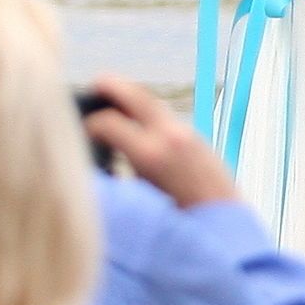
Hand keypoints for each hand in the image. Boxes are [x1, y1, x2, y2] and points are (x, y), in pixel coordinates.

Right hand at [80, 74, 236, 210]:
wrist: (224, 220)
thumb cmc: (178, 221)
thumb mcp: (139, 200)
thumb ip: (117, 175)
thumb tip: (98, 163)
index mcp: (151, 153)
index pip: (109, 123)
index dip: (89, 125)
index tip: (80, 133)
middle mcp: (170, 136)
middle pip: (137, 96)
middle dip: (112, 86)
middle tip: (95, 84)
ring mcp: (187, 134)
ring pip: (154, 103)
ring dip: (132, 98)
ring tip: (113, 100)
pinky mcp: (197, 139)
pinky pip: (166, 116)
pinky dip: (147, 112)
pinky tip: (138, 123)